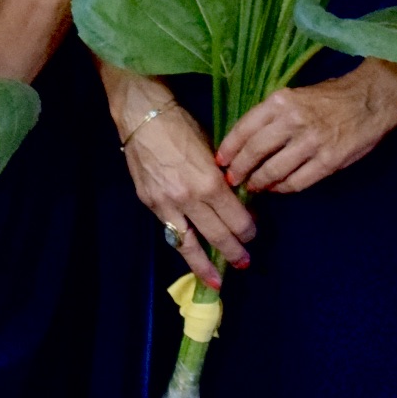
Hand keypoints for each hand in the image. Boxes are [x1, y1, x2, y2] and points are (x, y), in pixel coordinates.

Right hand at [107, 67, 252, 287]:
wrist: (143, 116)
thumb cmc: (182, 126)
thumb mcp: (212, 150)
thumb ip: (223, 178)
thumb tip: (236, 200)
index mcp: (209, 182)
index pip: (236, 218)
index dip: (247, 229)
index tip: (253, 233)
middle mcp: (189, 199)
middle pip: (217, 235)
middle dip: (234, 251)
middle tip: (245, 262)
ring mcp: (166, 205)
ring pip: (189, 245)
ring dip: (206, 265)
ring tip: (217, 281)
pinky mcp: (150, 204)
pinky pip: (171, 233)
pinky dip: (183, 248)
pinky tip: (190, 258)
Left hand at [217, 62, 396, 194]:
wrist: (370, 99)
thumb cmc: (330, 97)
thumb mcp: (295, 96)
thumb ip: (272, 117)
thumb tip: (247, 142)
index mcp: (280, 102)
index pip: (244, 129)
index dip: (229, 149)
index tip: (221, 162)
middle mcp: (292, 121)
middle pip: (254, 152)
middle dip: (239, 170)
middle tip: (233, 180)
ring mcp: (311, 142)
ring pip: (273, 170)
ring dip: (259, 182)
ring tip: (254, 187)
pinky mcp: (328, 161)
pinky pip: (297, 181)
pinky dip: (283, 188)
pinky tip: (278, 188)